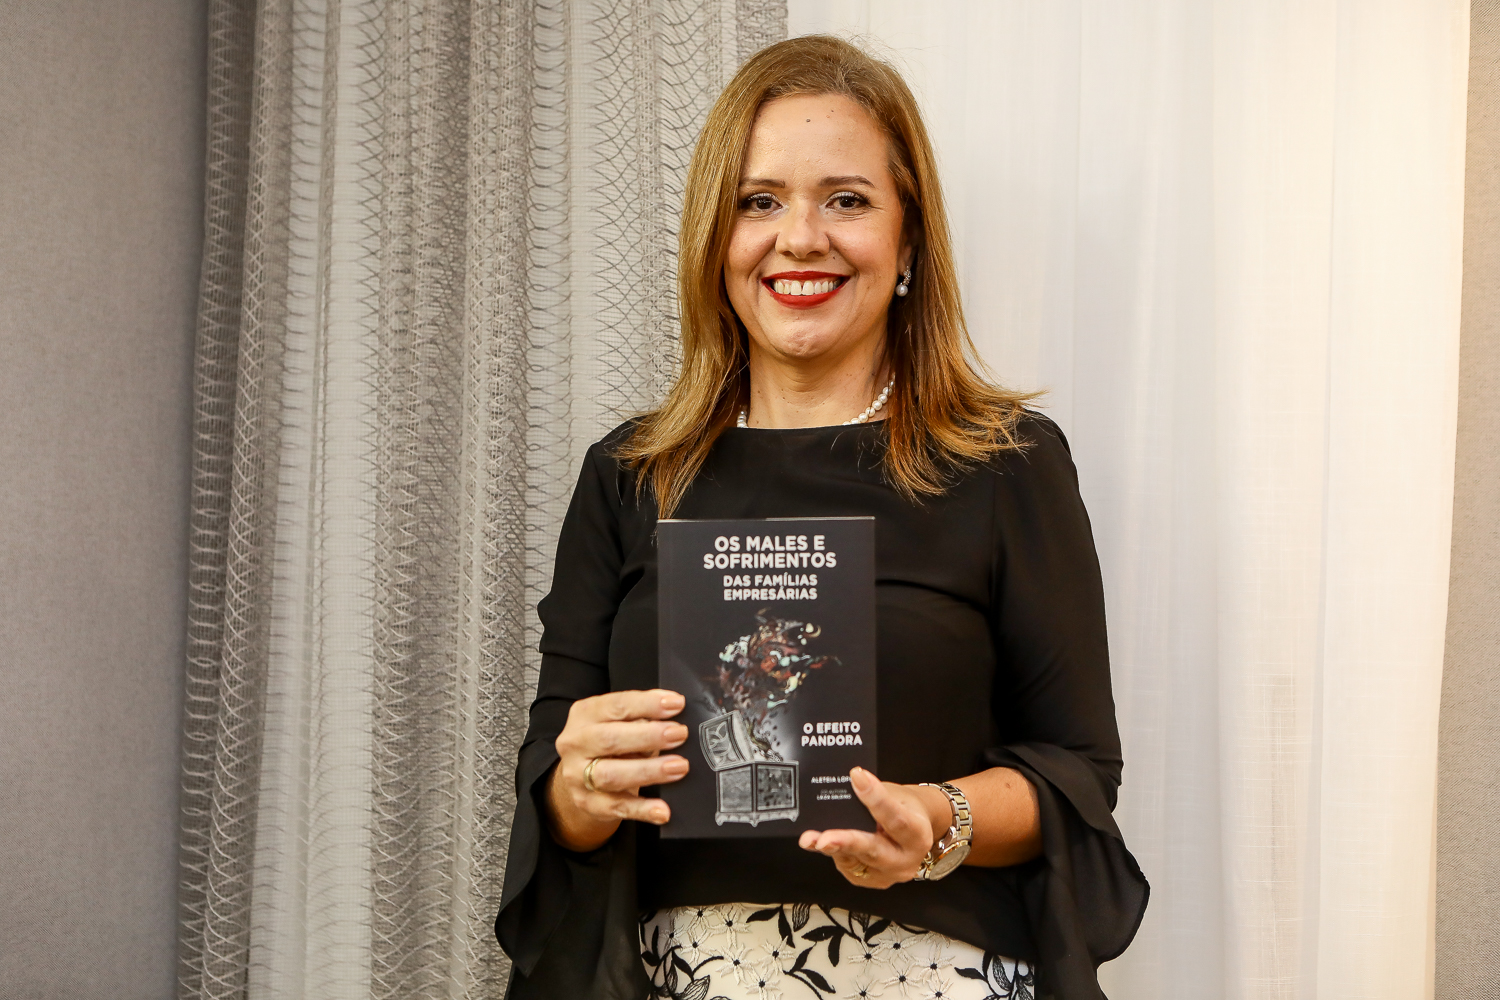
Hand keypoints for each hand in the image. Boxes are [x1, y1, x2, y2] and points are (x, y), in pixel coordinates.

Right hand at [545, 689, 689, 851]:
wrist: (579, 777)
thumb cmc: (609, 742)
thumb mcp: (618, 722)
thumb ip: (641, 717)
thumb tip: (673, 718)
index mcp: (584, 714)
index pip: (616, 705)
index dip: (648, 704)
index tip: (676, 704)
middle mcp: (575, 743)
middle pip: (610, 739)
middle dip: (649, 736)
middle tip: (679, 734)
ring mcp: (577, 776)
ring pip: (612, 775)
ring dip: (649, 771)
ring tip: (678, 767)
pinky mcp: (587, 803)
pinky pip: (617, 807)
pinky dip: (642, 809)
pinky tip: (662, 810)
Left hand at [798, 767, 949, 887]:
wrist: (914, 829)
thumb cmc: (904, 808)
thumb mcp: (898, 796)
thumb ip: (877, 793)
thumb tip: (849, 782)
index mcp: (918, 834)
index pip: (897, 819)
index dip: (876, 799)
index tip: (857, 777)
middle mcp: (906, 860)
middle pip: (874, 850)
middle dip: (846, 843)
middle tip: (825, 838)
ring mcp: (888, 875)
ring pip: (855, 862)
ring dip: (830, 849)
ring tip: (810, 839)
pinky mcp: (870, 881)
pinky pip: (848, 868)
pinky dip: (832, 854)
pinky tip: (817, 843)